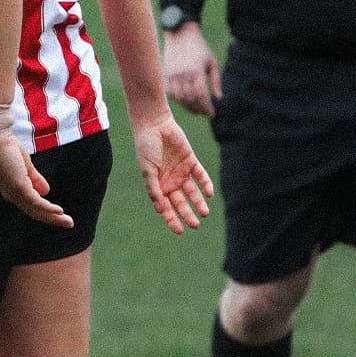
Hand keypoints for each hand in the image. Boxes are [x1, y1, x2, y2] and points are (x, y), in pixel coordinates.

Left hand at [0, 134, 72, 227]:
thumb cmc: (8, 149)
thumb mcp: (25, 166)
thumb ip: (35, 179)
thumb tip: (46, 192)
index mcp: (13, 192)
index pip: (32, 207)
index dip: (47, 213)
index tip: (61, 216)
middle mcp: (12, 195)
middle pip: (35, 213)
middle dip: (53, 220)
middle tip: (69, 224)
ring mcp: (15, 192)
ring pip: (37, 210)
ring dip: (54, 217)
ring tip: (68, 222)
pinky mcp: (19, 186)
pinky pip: (36, 201)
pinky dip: (48, 208)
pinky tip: (59, 211)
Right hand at [131, 111, 212, 233]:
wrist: (154, 125)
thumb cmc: (146, 147)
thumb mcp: (147, 170)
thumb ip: (154, 188)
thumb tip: (160, 208)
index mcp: (157, 184)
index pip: (166, 206)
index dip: (171, 219)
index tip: (179, 231)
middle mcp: (170, 180)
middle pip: (181, 202)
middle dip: (187, 214)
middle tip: (195, 225)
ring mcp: (181, 171)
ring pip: (192, 192)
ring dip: (199, 202)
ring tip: (204, 213)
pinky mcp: (190, 161)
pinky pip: (200, 175)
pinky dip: (205, 184)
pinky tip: (209, 193)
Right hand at [162, 24, 219, 117]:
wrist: (180, 34)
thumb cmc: (199, 48)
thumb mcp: (212, 62)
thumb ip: (216, 81)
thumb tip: (218, 98)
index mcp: (196, 71)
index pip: (201, 95)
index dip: (207, 107)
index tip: (211, 113)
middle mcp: (183, 74)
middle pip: (191, 99)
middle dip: (199, 109)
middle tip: (205, 113)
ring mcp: (172, 74)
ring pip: (180, 98)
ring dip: (188, 106)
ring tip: (196, 109)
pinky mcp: (165, 74)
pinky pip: (170, 93)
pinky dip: (177, 99)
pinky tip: (185, 100)